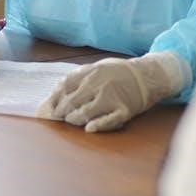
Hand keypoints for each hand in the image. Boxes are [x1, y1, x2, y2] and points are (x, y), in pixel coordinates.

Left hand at [37, 52, 187, 132]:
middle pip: (72, 102)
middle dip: (61, 112)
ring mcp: (112, 98)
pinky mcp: (124, 110)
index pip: (65, 86)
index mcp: (92, 72)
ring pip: (85, 113)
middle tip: (57, 117)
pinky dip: (97, 126)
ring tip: (72, 120)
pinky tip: (89, 129)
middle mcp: (100, 84)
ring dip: (74, 120)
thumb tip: (56, 88)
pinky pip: (109, 121)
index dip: (53, 99)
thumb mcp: (98, 67)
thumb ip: (78, 76)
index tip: (47, 108)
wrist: (148, 75)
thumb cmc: (119, 72)